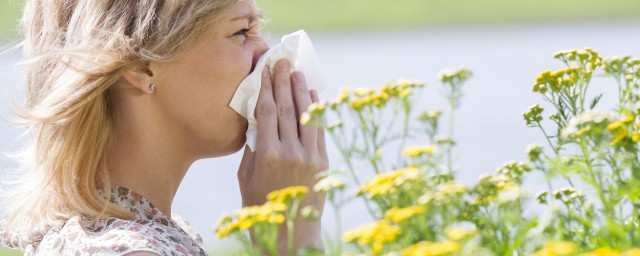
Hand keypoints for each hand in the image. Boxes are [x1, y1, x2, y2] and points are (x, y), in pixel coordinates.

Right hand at [237, 59, 328, 251]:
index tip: (265, 70)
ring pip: (304, 115)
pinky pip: (319, 130)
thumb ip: (252, 147)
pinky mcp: (323, 162)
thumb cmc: (261, 207)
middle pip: (285, 108)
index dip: (265, 87)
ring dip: (301, 91)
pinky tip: (312, 96)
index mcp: (266, 154)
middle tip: (282, 61)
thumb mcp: (246, 177)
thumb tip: (257, 121)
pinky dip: (315, 111)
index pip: (265, 111)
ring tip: (297, 72)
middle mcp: (290, 151)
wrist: (290, 235)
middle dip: (283, 81)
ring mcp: (309, 156)